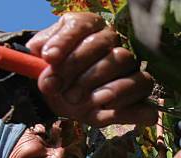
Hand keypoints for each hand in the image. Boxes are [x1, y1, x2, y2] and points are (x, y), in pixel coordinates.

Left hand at [26, 13, 156, 126]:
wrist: (68, 102)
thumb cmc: (58, 79)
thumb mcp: (42, 67)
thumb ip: (37, 57)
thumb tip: (38, 49)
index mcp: (88, 29)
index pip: (81, 25)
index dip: (65, 40)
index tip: (48, 58)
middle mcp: (113, 42)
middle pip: (104, 43)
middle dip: (77, 65)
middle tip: (57, 86)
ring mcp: (129, 65)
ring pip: (126, 62)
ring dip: (99, 81)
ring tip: (81, 100)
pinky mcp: (140, 88)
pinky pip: (143, 88)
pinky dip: (128, 99)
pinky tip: (107, 108)